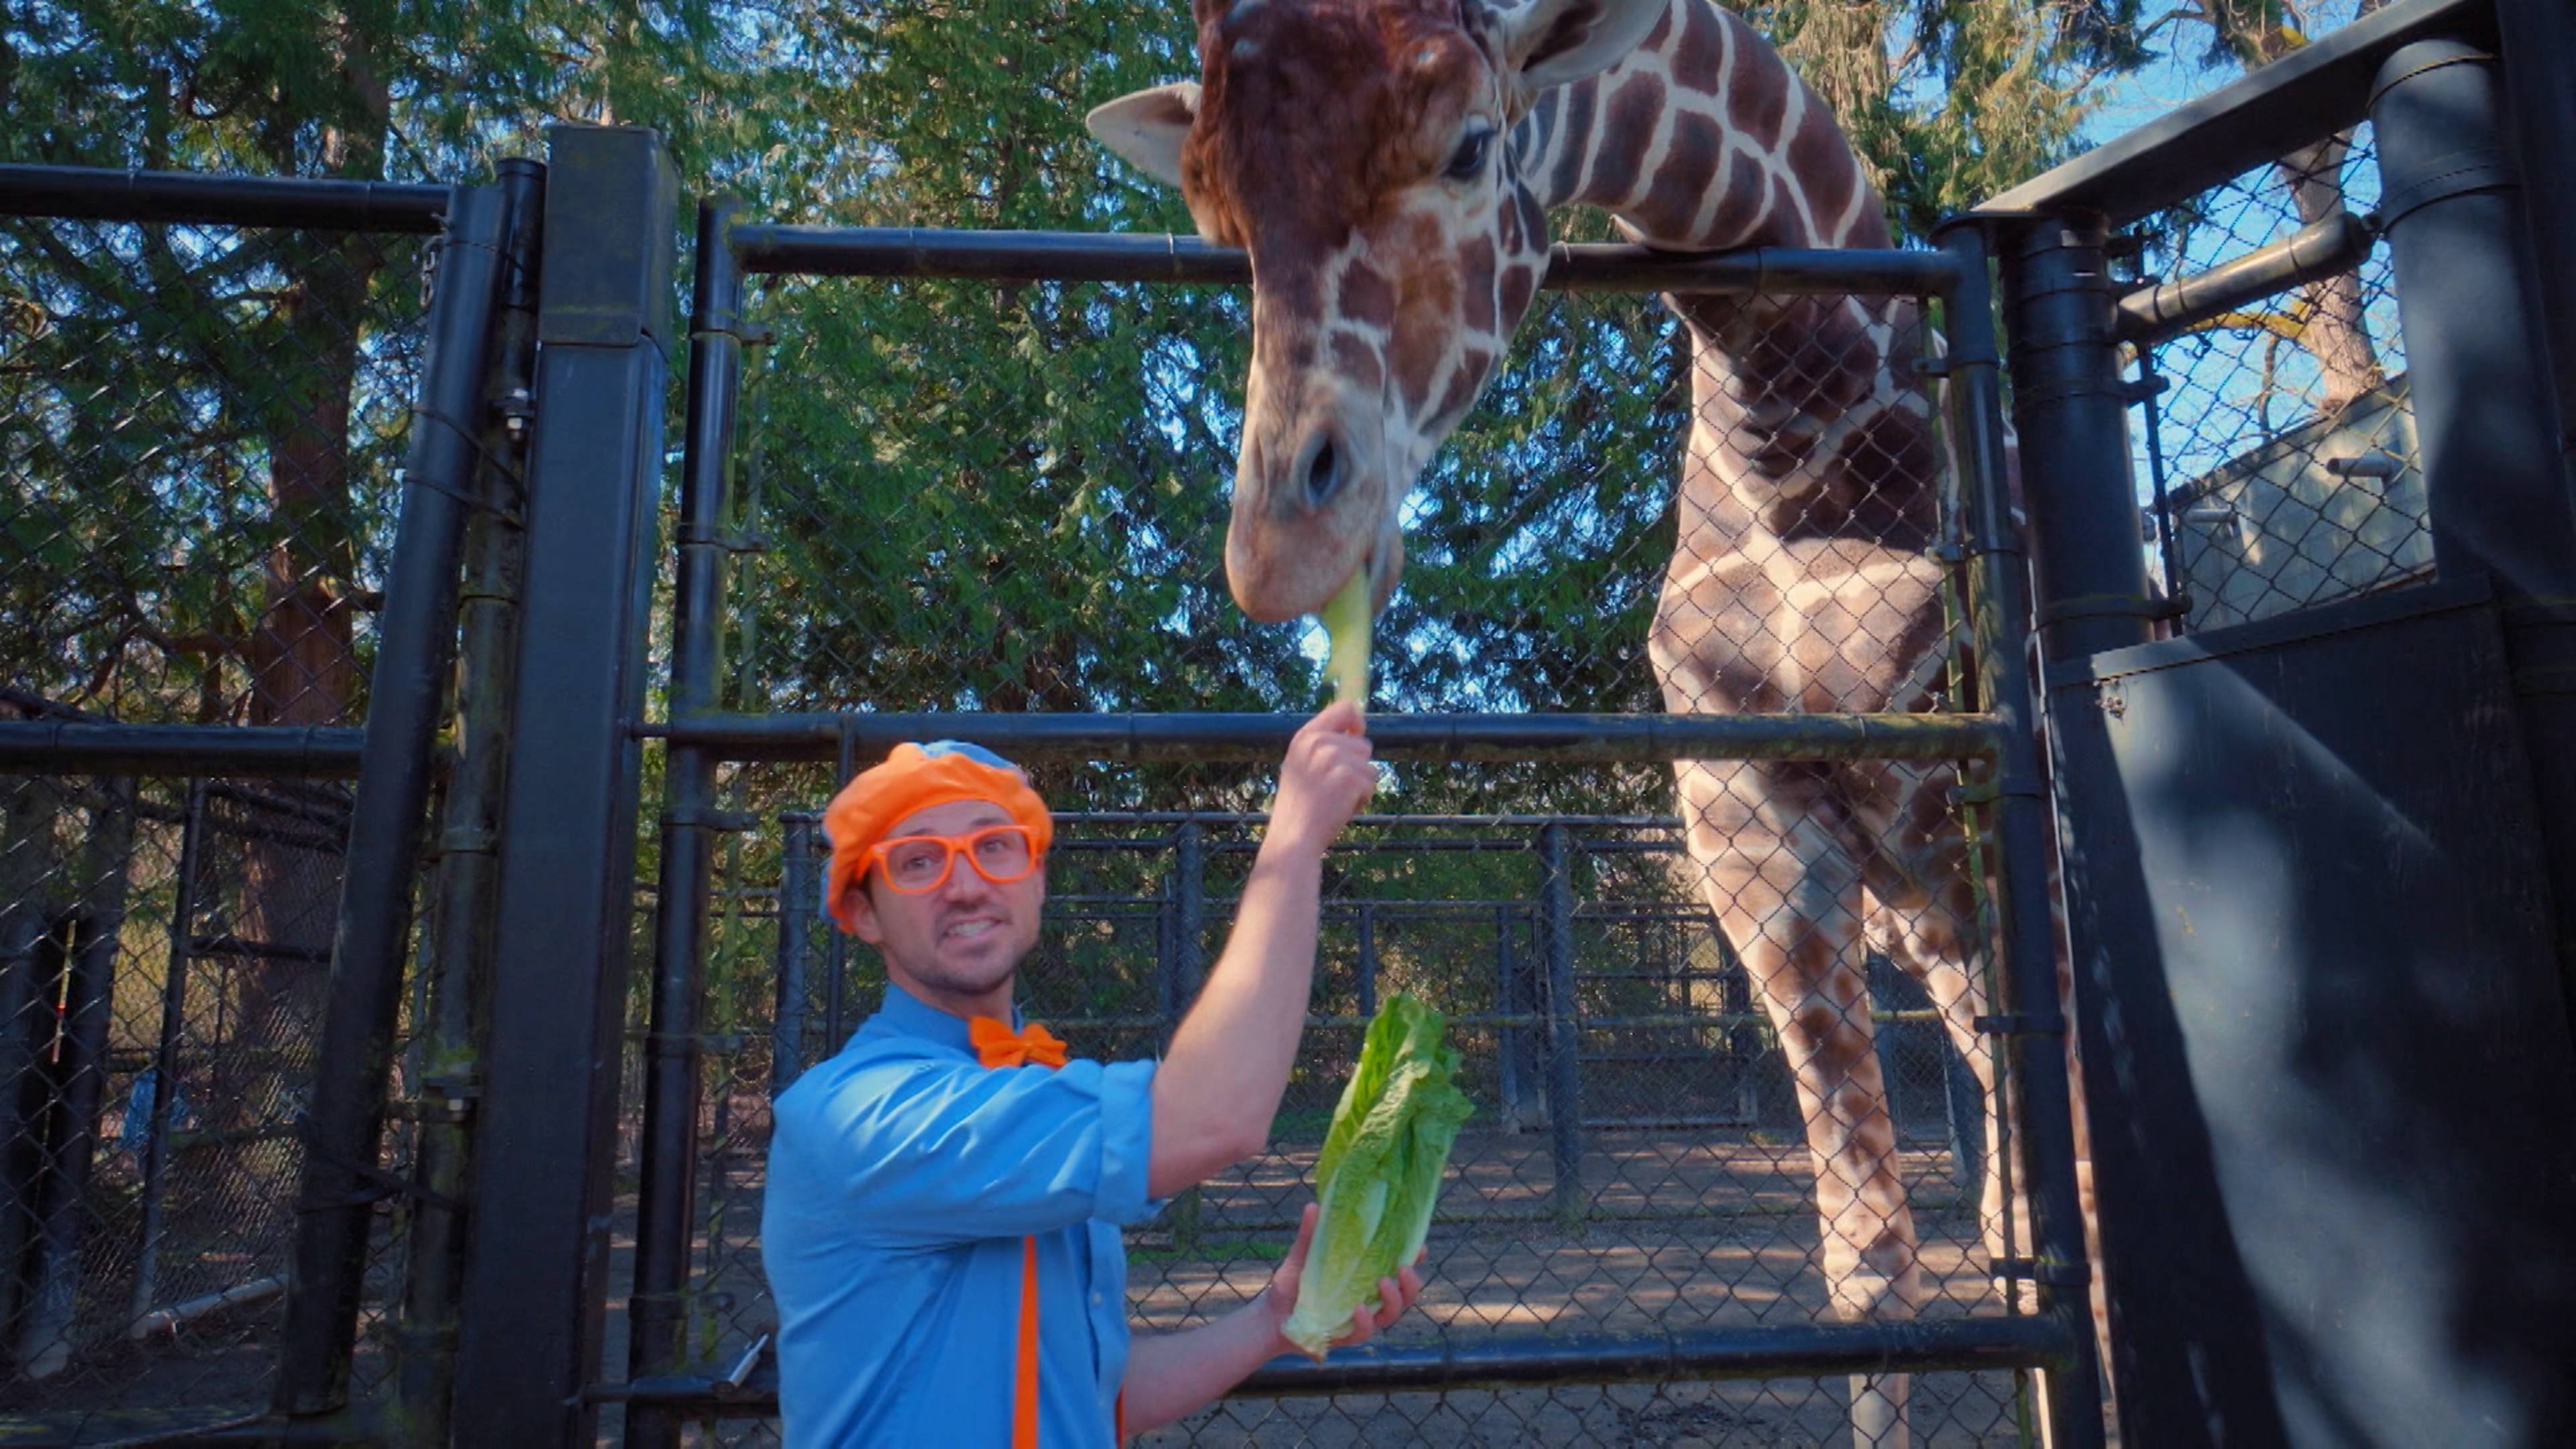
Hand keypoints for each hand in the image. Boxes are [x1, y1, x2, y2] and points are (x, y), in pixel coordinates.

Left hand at [1258, 1202, 1426, 1359]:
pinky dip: (1364, 1321)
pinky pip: (1363, 1332)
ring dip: (1393, 1299)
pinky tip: (1358, 1308)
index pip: (1397, 1270)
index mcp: (1364, 1279)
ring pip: (1390, 1315)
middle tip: (1404, 1267)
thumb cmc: (1291, 1286)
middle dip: (1411, 1282)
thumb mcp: (1302, 1257)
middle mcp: (1368, 1300)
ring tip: (1384, 1282)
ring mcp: (1359, 1320)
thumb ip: (1310, 1234)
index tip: (1420, 1247)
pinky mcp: (1345, 1337)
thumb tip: (1314, 1205)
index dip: (1413, 1259)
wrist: (1269, 1317)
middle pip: (1405, 1295)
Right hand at [1264, 701, 1375, 860]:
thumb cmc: (1299, 807)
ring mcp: (1334, 758)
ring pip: (1369, 766)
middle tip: (1332, 789)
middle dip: (1356, 768)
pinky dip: (1361, 800)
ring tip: (1334, 799)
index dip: (1357, 723)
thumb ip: (1323, 746)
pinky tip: (1340, 809)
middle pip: (1363, 744)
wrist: (1294, 837)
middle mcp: (1319, 742)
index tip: (1356, 738)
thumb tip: (1356, 733)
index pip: (1345, 708)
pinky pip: (1371, 783)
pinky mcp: (1349, 777)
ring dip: (1359, 786)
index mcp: (1305, 736)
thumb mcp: (1301, 765)